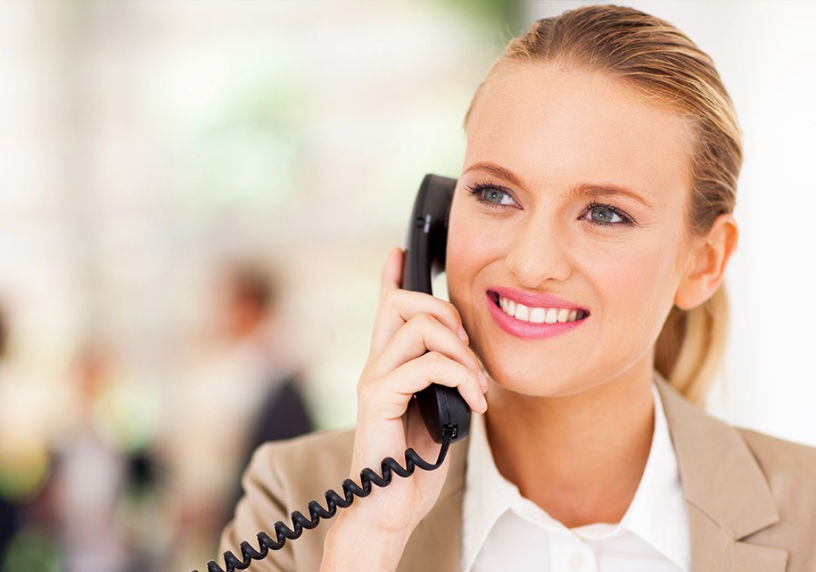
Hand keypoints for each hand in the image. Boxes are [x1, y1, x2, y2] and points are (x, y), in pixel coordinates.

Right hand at [320, 247, 486, 570]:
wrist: (391, 506)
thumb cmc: (414, 463)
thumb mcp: (438, 410)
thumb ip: (443, 380)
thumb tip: (465, 360)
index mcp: (390, 365)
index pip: (386, 308)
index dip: (392, 277)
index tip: (398, 251)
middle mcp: (377, 365)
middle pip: (402, 304)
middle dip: (445, 312)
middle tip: (469, 349)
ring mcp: (374, 379)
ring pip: (418, 328)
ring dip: (461, 353)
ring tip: (478, 385)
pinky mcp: (378, 398)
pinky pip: (425, 365)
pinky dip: (459, 377)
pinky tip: (472, 402)